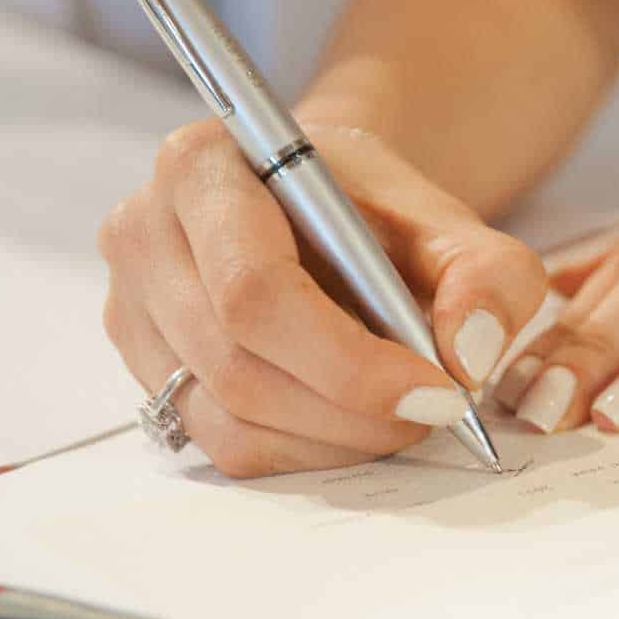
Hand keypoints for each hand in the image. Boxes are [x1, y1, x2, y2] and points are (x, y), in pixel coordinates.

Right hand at [99, 120, 546, 476]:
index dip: (349, 362)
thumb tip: (470, 359)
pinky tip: (352, 421)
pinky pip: (221, 443)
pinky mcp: (145, 368)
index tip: (438, 393)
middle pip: (239, 365)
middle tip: (436, 412)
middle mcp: (145, 234)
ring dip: (335, 439)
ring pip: (229, 418)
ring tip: (401, 412)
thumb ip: (486, 277)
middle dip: (354, 410)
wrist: (322, 208)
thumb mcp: (451, 223)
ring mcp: (132, 308)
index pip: (256, 290)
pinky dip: (304, 450)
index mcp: (203, 168)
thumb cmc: (375, 212)